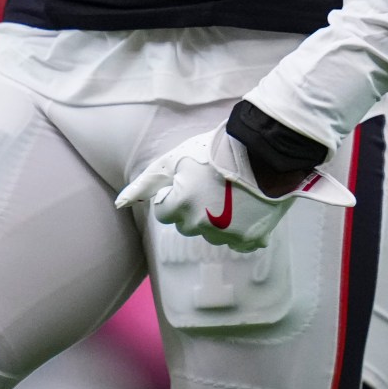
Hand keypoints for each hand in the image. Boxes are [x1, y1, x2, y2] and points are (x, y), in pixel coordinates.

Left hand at [114, 127, 353, 251]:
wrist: (268, 147)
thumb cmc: (218, 148)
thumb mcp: (175, 158)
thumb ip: (146, 183)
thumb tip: (119, 203)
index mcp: (180, 206)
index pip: (165, 212)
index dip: (177, 193)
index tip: (194, 178)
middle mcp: (200, 225)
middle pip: (187, 224)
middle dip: (195, 207)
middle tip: (214, 183)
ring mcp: (227, 234)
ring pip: (212, 233)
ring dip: (218, 218)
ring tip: (234, 192)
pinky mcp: (251, 238)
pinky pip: (237, 241)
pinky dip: (241, 228)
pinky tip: (248, 207)